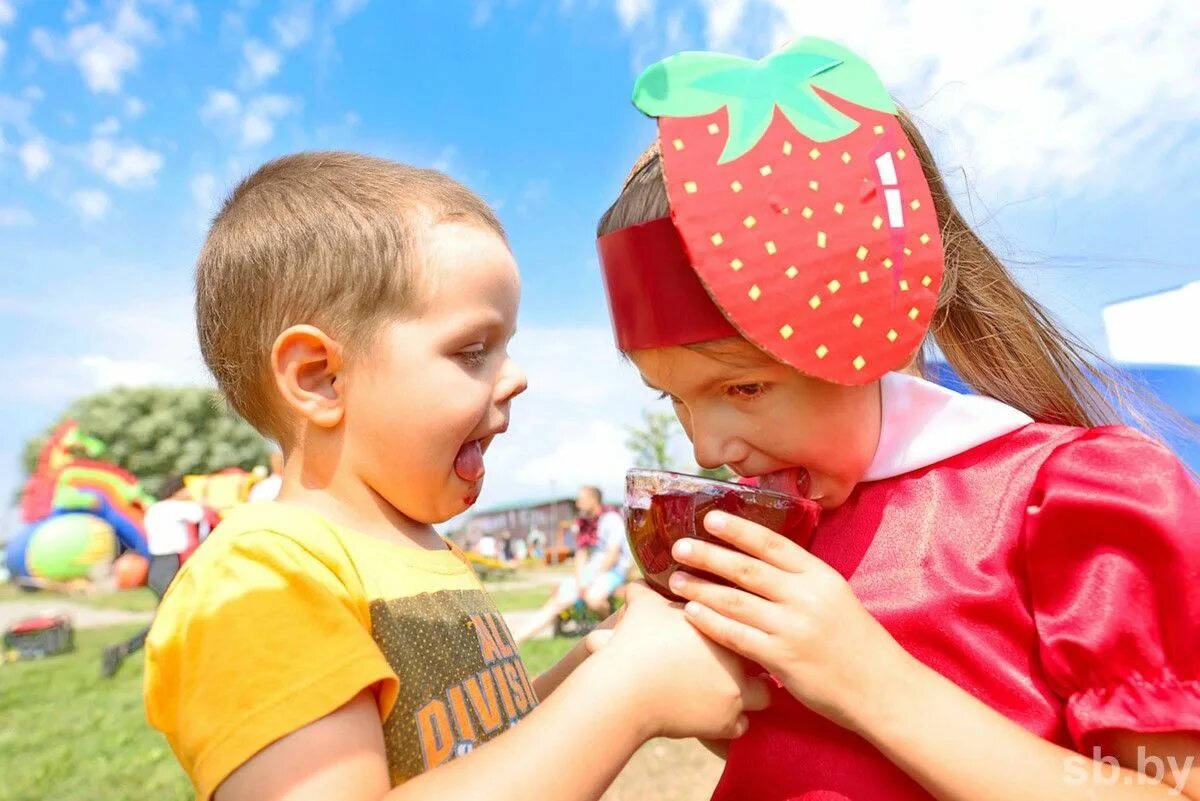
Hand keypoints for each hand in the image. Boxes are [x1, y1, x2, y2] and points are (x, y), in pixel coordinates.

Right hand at [597, 581, 771, 740]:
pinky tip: (720, 716)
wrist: (626, 689)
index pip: (755, 624)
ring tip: (736, 691)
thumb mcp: (641, 604)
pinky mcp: (725, 723)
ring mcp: (735, 694)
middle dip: (758, 661)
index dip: (749, 627)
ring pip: (763, 696)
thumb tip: (643, 578)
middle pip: (767, 659)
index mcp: (724, 627)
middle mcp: (737, 660)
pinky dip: (732, 723)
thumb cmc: (635, 643)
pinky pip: (742, 727)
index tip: (742, 630)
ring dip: (750, 694)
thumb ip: (648, 588)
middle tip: (743, 661)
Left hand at [669, 510, 913, 734]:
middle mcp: (806, 597)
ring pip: (736, 601)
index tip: (710, 518)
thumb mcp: (835, 596)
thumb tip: (759, 558)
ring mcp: (793, 628)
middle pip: (747, 569)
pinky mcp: (782, 659)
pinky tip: (690, 612)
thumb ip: (801, 579)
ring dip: (701, 588)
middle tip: (678, 546)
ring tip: (674, 579)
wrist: (882, 688)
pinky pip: (737, 635)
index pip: (773, 544)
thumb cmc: (856, 641)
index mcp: (820, 576)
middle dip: (708, 555)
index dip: (739, 529)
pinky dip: (710, 621)